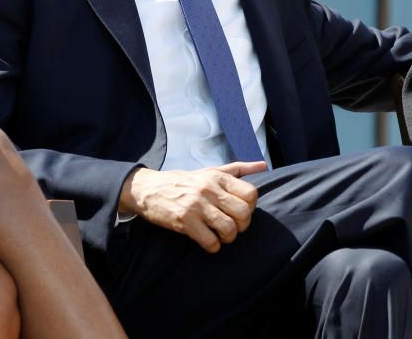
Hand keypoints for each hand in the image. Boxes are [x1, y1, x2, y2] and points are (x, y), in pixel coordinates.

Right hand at [119, 161, 266, 251]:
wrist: (148, 188)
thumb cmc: (184, 181)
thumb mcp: (211, 171)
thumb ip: (238, 169)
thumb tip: (264, 166)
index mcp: (218, 178)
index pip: (251, 193)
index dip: (251, 207)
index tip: (241, 212)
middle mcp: (210, 190)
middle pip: (244, 213)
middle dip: (242, 226)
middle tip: (233, 227)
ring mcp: (197, 206)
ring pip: (229, 229)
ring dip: (228, 238)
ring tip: (221, 236)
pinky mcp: (184, 221)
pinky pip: (210, 241)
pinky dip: (213, 246)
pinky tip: (208, 242)